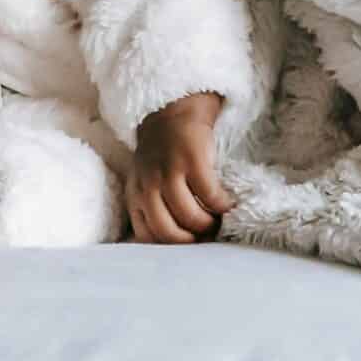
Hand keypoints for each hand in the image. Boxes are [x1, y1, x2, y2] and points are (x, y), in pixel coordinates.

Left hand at [127, 92, 232, 243]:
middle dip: (190, 241)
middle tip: (204, 237)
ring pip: (189, 216)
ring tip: (216, 220)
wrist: (173, 112)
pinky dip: (221, 205)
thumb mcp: (145, 182)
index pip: (146, 236)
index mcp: (135, 195)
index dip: (170, 248)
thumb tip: (171, 245)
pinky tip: (225, 203)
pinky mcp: (192, 161)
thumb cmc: (163, 156)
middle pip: (167, 231)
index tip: (187, 246)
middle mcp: (147, 186)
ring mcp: (169, 173)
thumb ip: (150, 208)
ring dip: (207, 225)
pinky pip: (210, 195)